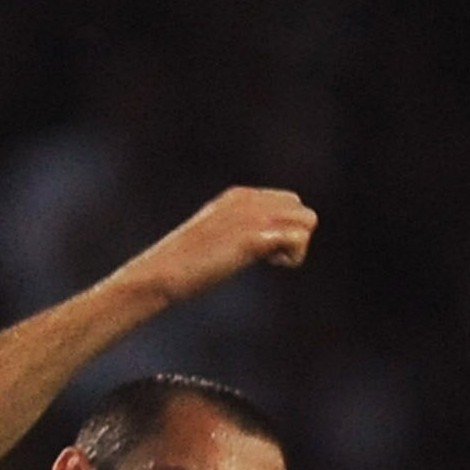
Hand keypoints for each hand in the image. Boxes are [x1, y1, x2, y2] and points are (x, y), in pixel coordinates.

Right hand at [120, 186, 316, 312]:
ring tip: (270, 260)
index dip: (280, 228)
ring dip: (296, 245)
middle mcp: (249, 200)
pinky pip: (300, 238)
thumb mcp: (210, 238)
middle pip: (300, 209)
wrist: (162, 273)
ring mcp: (252, 217)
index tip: (259, 250)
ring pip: (307, 220)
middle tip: (268, 257)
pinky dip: (293, 257)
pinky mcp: (254, 238)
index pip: (286, 201)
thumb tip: (251, 246)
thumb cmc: (180, 265)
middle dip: (292, 234)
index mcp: (238, 196)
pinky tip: (270, 264)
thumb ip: (233, 232)